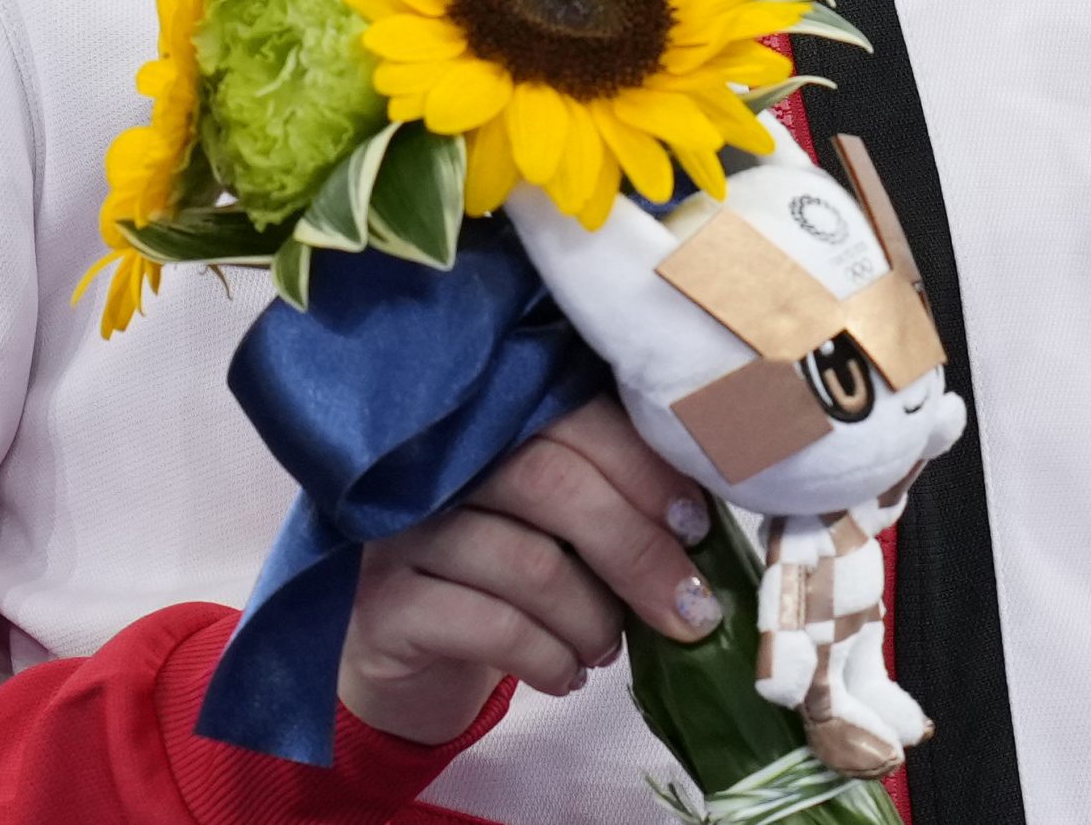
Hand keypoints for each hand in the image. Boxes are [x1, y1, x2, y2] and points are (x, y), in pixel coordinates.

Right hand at [336, 396, 723, 745]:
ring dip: (592, 618)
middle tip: (686, 612)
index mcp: (492, 419)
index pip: (574, 415)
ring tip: (608, 649)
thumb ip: (613, 499)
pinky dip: (547, 658)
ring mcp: (403, 528)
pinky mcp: (385, 602)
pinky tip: (565, 675)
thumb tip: (704, 526)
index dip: (643, 467)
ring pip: (526, 562)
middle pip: (551, 480)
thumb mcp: (561, 527)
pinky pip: (488, 625)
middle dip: (635, 550)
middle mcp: (440, 460)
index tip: (695, 526)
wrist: (411, 659)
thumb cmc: (506, 574)